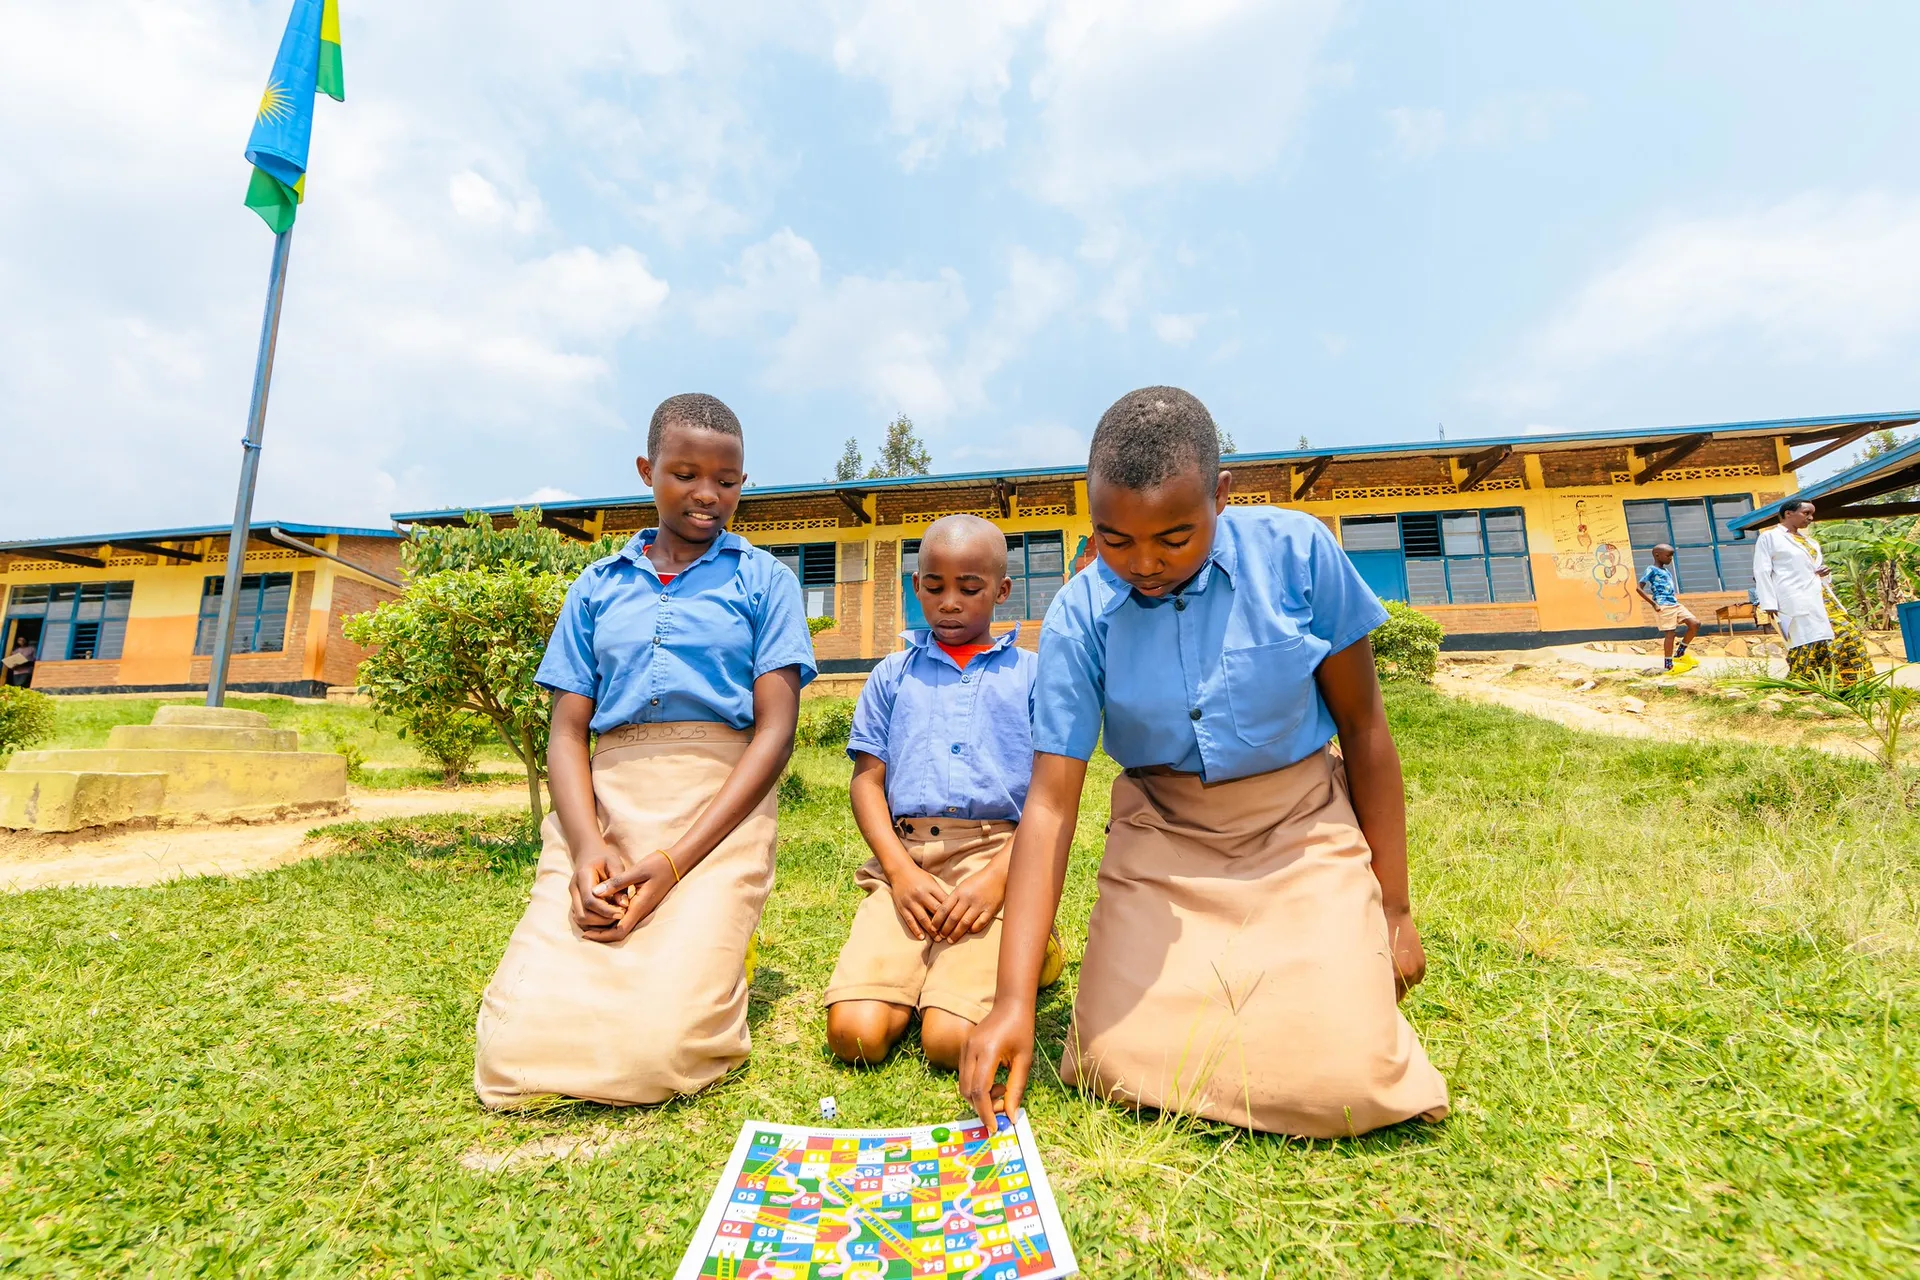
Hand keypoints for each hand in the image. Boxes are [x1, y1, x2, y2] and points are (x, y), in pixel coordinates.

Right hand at [568, 840, 630, 933]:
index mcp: (582, 877)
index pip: (590, 901)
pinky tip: (608, 917)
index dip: (606, 911)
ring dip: (598, 924)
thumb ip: (619, 884)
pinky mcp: (575, 903)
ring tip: (616, 917)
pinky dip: (595, 923)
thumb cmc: (604, 858)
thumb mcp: (615, 864)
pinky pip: (582, 919)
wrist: (589, 854)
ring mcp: (573, 898)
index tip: (622, 913)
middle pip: (583, 915)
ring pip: (580, 920)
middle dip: (602, 920)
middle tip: (621, 916)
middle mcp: (574, 889)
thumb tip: (624, 905)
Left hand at [582, 849, 677, 943]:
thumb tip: (596, 892)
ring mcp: (642, 908)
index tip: (586, 933)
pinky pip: (625, 917)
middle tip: (583, 932)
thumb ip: (617, 882)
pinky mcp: (641, 903)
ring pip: (622, 926)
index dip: (602, 935)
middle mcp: (641, 911)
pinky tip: (602, 911)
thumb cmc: (659, 865)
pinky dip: (611, 919)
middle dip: (601, 935)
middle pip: (619, 932)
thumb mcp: (637, 870)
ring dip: (605, 928)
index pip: (620, 930)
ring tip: (588, 923)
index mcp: (639, 906)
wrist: (676, 862)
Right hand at [886, 862, 949, 941]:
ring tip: (938, 939)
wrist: (900, 871)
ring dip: (931, 930)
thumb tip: (953, 908)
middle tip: (950, 935)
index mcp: (931, 888)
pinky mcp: (902, 907)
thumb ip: (941, 894)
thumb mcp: (932, 882)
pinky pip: (910, 920)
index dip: (951, 914)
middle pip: (935, 912)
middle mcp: (921, 895)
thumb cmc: (920, 877)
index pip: (944, 903)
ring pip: (923, 918)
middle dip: (943, 925)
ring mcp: (911, 902)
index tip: (957, 924)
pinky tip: (921, 937)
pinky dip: (915, 930)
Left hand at [927, 861, 1005, 942]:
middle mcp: (968, 899)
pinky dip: (973, 929)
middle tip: (941, 937)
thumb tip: (944, 914)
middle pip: (953, 918)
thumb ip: (954, 899)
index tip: (933, 928)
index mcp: (959, 892)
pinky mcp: (990, 910)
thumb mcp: (962, 886)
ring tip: (951, 940)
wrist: (997, 875)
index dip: (937, 920)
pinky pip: (980, 923)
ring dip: (956, 933)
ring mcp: (979, 905)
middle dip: (945, 929)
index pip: (944, 909)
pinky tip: (969, 932)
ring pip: (965, 923)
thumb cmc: (977, 881)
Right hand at [959, 1003, 1034, 1129]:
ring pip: (964, 1085)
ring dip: (980, 1097)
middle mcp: (970, 1050)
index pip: (979, 1090)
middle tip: (1004, 1105)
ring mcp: (964, 1048)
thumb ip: (1016, 1089)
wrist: (1010, 1004)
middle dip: (983, 1106)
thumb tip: (1011, 1116)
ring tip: (1002, 1088)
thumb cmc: (1021, 1030)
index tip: (994, 1127)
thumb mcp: (1025, 1060)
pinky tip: (995, 1080)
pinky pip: (965, 1076)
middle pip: (968, 1091)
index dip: (985, 1112)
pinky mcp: (963, 1049)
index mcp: (987, 1052)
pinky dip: (977, 1086)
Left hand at [1384, 905, 1426, 1000]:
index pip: (1391, 1000)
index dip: (1384, 1000)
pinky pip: (1417, 978)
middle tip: (1384, 987)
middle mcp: (1407, 975)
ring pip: (1409, 986)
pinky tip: (1402, 966)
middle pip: (1401, 995)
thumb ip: (1379, 976)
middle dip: (1393, 993)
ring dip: (1402, 983)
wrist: (1393, 917)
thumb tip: (1379, 989)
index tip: (1379, 1000)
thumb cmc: (1377, 936)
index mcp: (1394, 976)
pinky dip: (1411, 975)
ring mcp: (1416, 969)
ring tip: (1393, 972)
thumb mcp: (1375, 958)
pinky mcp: (1422, 964)